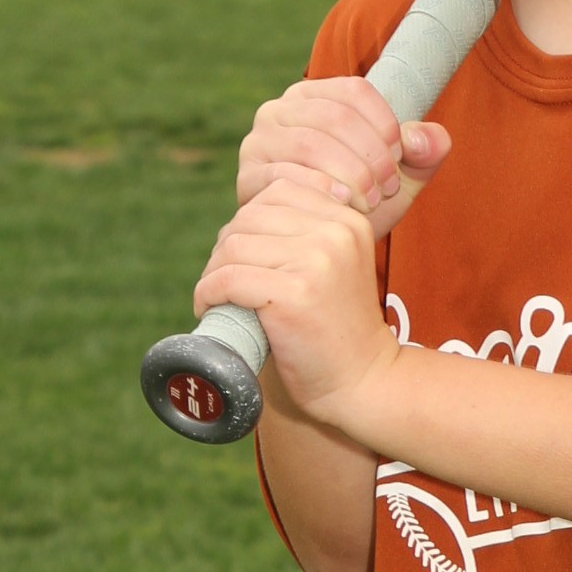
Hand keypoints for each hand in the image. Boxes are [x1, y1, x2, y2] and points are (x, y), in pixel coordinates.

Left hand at [195, 181, 399, 431]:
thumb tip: (240, 219)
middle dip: (227, 248)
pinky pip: (227, 278)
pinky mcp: (293, 293)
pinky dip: (207, 293)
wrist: (364, 380)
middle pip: (250, 216)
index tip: (246, 257)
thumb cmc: (337, 328)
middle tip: (225, 281)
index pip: (278, 191)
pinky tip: (209, 307)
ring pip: (233, 245)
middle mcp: (336, 232)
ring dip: (213, 272)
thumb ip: (304, 234)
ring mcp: (316, 260)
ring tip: (218, 297)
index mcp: (347, 219)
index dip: (249, 222)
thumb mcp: (335, 265)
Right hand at [237, 74, 448, 242]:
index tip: (402, 157)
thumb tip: (425, 138)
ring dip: (349, 173)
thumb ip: (425, 152)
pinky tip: (343, 207)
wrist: (319, 246)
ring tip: (371, 201)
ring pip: (309, 143)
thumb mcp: (402, 176)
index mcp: (315, 96)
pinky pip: (284, 175)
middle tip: (389, 188)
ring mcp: (259, 143)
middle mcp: (279, 110)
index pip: (354, 91)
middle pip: (334, 116)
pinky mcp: (248, 178)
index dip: (385, 123)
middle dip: (370, 154)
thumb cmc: (362, 201)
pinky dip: (320, 190)